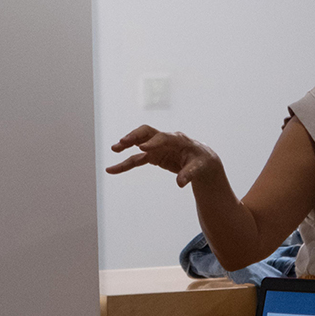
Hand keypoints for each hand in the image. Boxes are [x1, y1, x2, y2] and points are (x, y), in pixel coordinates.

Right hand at [106, 126, 221, 187]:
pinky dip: (125, 164)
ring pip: (138, 143)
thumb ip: (189, 174)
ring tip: (114, 149)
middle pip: (146, 132)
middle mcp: (164, 140)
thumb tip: (180, 183)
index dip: (153, 142)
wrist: (201, 160)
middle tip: (122, 142)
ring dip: (126, 145)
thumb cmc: (201, 161)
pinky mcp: (153, 156)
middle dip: (134, 136)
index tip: (142, 148)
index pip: (163, 137)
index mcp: (177, 139)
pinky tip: (113, 170)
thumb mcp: (199, 168)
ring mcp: (157, 147)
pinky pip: (136, 159)